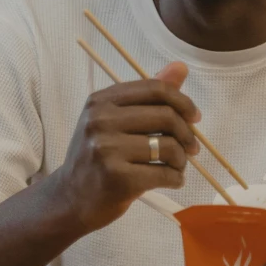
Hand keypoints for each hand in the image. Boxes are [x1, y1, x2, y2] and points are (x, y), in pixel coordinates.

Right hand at [55, 62, 199, 232]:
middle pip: (165, 116)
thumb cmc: (98, 157)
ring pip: (168, 146)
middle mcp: (100, 120)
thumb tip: (181, 66)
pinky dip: (176, 178)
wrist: (70, 199)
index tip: (195, 117)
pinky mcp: (116, 178)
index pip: (154, 89)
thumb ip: (148, 94)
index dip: (182, 101)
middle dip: (187, 133)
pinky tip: (172, 180)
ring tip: (178, 166)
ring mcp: (106, 149)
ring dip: (182, 159)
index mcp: (101, 100)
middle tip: (192, 148)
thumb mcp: (115, 119)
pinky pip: (164, 173)